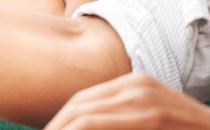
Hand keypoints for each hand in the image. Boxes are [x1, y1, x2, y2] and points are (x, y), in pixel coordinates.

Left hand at [45, 73, 209, 129]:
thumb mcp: (153, 121)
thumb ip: (124, 123)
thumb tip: (84, 127)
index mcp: (134, 84)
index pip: (82, 101)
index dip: (59, 123)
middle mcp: (136, 85)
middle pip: (78, 107)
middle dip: (56, 129)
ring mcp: (144, 99)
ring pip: (85, 117)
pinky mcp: (152, 116)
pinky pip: (100, 125)